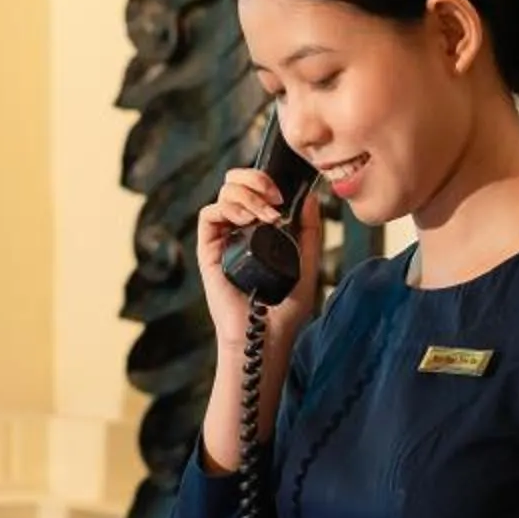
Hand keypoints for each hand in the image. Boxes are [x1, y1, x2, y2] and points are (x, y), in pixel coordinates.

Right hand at [195, 161, 326, 354]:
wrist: (265, 338)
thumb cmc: (285, 311)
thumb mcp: (306, 265)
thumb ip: (309, 232)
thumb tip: (310, 197)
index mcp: (259, 231)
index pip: (255, 189)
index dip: (266, 179)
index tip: (286, 191)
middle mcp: (238, 231)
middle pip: (236, 183)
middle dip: (255, 179)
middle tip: (275, 196)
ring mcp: (222, 240)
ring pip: (223, 193)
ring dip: (247, 194)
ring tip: (266, 214)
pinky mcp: (208, 251)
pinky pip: (208, 214)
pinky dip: (227, 207)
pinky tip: (246, 220)